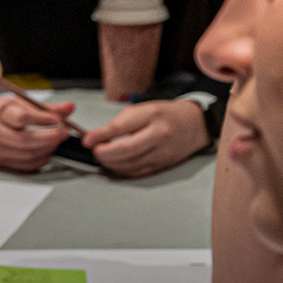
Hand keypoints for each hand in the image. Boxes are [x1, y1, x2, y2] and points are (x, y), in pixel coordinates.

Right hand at [0, 92, 74, 171]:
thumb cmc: (1, 111)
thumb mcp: (20, 102)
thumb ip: (46, 107)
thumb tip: (69, 108)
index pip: (20, 117)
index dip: (42, 119)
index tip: (57, 119)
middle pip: (24, 141)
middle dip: (50, 138)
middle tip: (64, 132)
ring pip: (27, 155)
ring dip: (47, 149)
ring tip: (56, 140)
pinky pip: (25, 165)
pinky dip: (40, 159)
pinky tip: (46, 151)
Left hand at [83, 99, 208, 176]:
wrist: (194, 125)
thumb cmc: (166, 115)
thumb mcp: (142, 110)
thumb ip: (118, 123)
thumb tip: (95, 137)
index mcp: (152, 116)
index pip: (121, 127)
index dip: (101, 136)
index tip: (87, 140)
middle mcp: (158, 135)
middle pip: (125, 150)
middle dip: (104, 153)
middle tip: (95, 149)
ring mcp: (161, 152)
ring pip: (129, 164)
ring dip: (110, 163)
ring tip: (103, 155)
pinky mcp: (161, 165)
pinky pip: (136, 172)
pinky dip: (121, 170)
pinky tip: (114, 164)